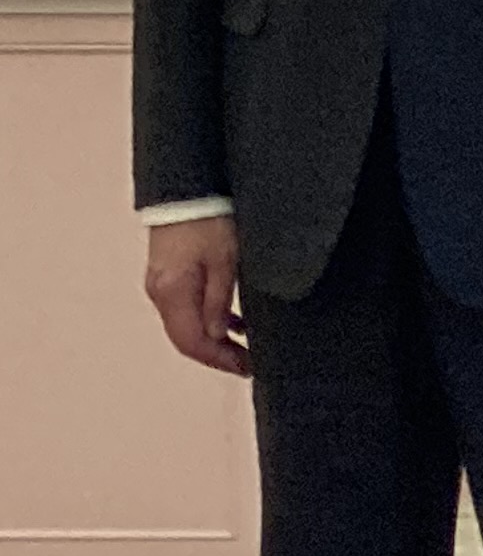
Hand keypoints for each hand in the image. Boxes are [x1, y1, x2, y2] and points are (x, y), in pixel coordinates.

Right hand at [146, 216, 245, 376]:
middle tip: (248, 363)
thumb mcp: (225, 260)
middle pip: (186, 337)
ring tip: (245, 347)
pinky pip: (186, 308)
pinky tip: (233, 323)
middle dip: (217, 354)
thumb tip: (218, 336)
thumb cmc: (210, 219)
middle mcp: (161, 293)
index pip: (192, 342)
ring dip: (214, 339)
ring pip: (186, 324)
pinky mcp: (168, 274)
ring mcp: (162, 284)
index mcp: (173, 292)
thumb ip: (220, 300)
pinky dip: (209, 319)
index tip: (246, 368)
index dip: (219, 359)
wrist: (187, 187)